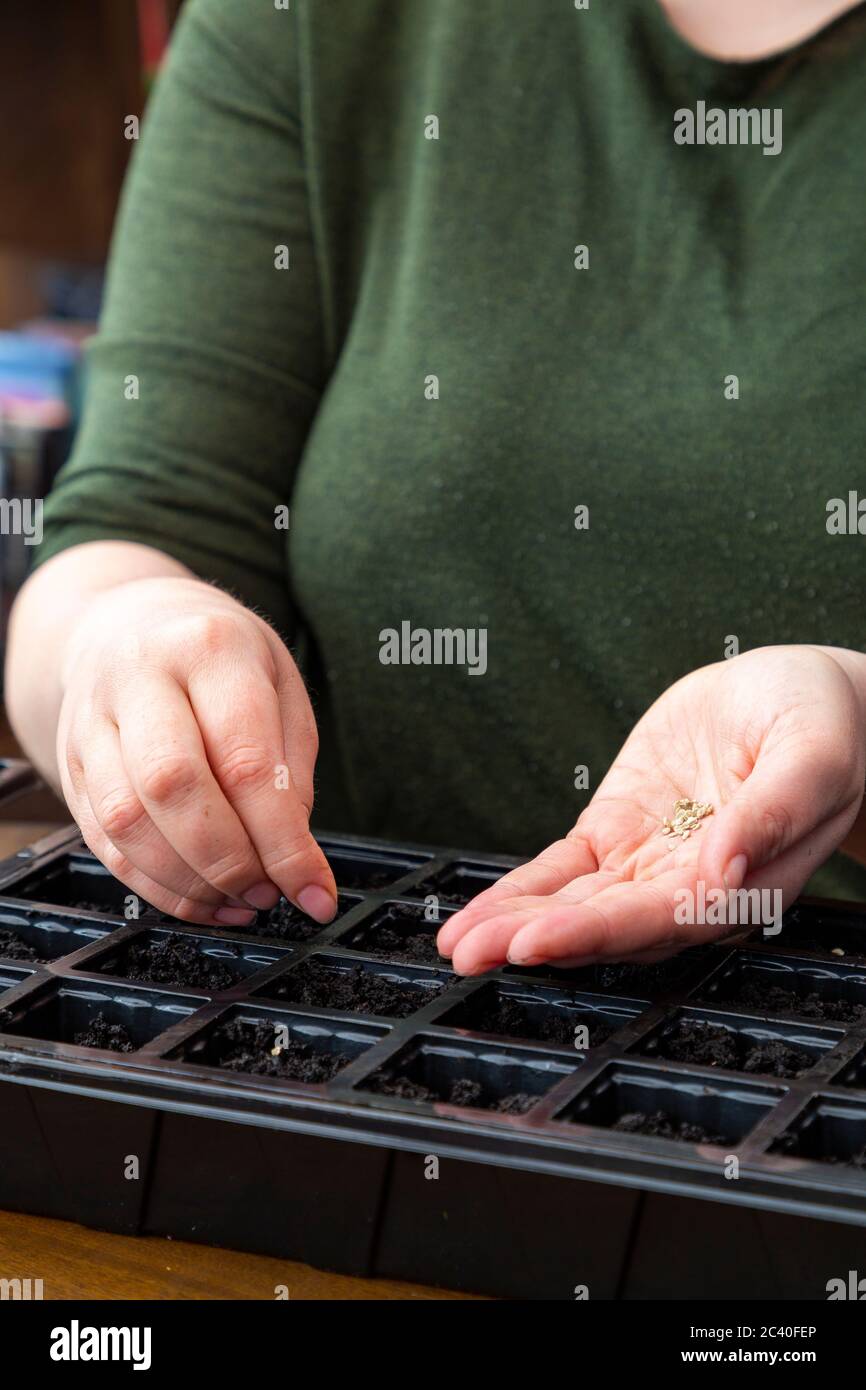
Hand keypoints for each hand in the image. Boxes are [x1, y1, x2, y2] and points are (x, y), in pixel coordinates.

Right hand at [56, 575, 335, 926]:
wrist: (131, 621)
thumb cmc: (220, 657)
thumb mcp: (280, 685)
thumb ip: (291, 769)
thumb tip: (292, 857)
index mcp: (210, 648)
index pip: (246, 760)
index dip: (282, 841)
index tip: (314, 891)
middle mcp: (140, 677)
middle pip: (174, 786)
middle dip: (228, 861)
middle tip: (267, 893)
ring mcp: (92, 721)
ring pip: (127, 821)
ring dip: (188, 881)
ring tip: (238, 900)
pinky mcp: (70, 763)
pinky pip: (103, 841)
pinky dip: (155, 884)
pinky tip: (199, 897)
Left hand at [437, 646, 865, 973]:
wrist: (805, 697)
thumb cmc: (826, 727)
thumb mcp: (812, 759)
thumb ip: (770, 815)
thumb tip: (723, 870)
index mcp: (742, 883)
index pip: (659, 920)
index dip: (594, 934)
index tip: (534, 942)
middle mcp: (690, 886)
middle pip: (604, 926)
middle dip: (534, 940)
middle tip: (471, 954)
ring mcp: (650, 862)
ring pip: (575, 904)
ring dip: (515, 924)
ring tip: (457, 945)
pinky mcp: (620, 831)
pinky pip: (565, 870)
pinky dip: (521, 889)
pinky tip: (480, 912)